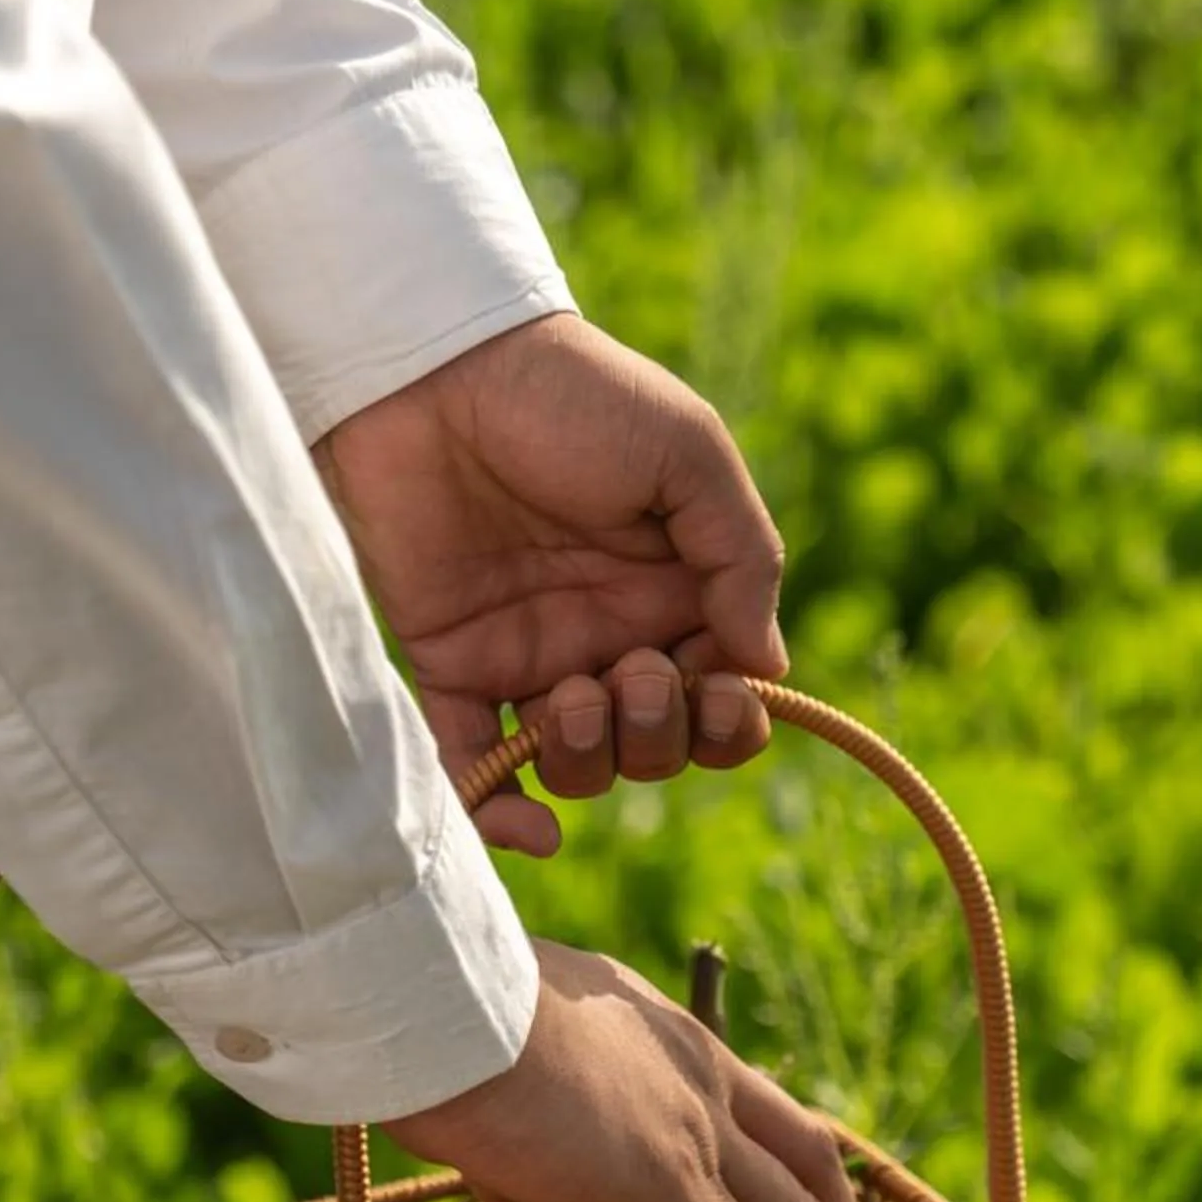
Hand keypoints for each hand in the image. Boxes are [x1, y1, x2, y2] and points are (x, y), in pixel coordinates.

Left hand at [316, 317, 785, 854]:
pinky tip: (534, 832)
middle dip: (660, 736)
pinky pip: (479, 769)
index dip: (730, 722)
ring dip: (592, 757)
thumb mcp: (687, 455)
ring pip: (581, 768)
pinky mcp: (454, 668)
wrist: (433, 369)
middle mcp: (608, 636)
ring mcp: (530, 658)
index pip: (723, 698)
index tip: (720, 692)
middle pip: (656, 747)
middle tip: (635, 673)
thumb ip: (742, 558)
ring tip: (574, 694)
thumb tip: (768, 666)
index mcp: (675, 592)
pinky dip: (502, 817)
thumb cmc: (573, 395)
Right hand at [382, 942, 861, 1201]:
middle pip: (813, 1170)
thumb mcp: (506, 1078)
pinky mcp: (676, 1186)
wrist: (438, 1008)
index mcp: (671, 1042)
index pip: (763, 1113)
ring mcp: (699, 1131)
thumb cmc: (445, 1031)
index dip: (792, 1182)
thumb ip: (531, 1145)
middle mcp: (706, 1079)